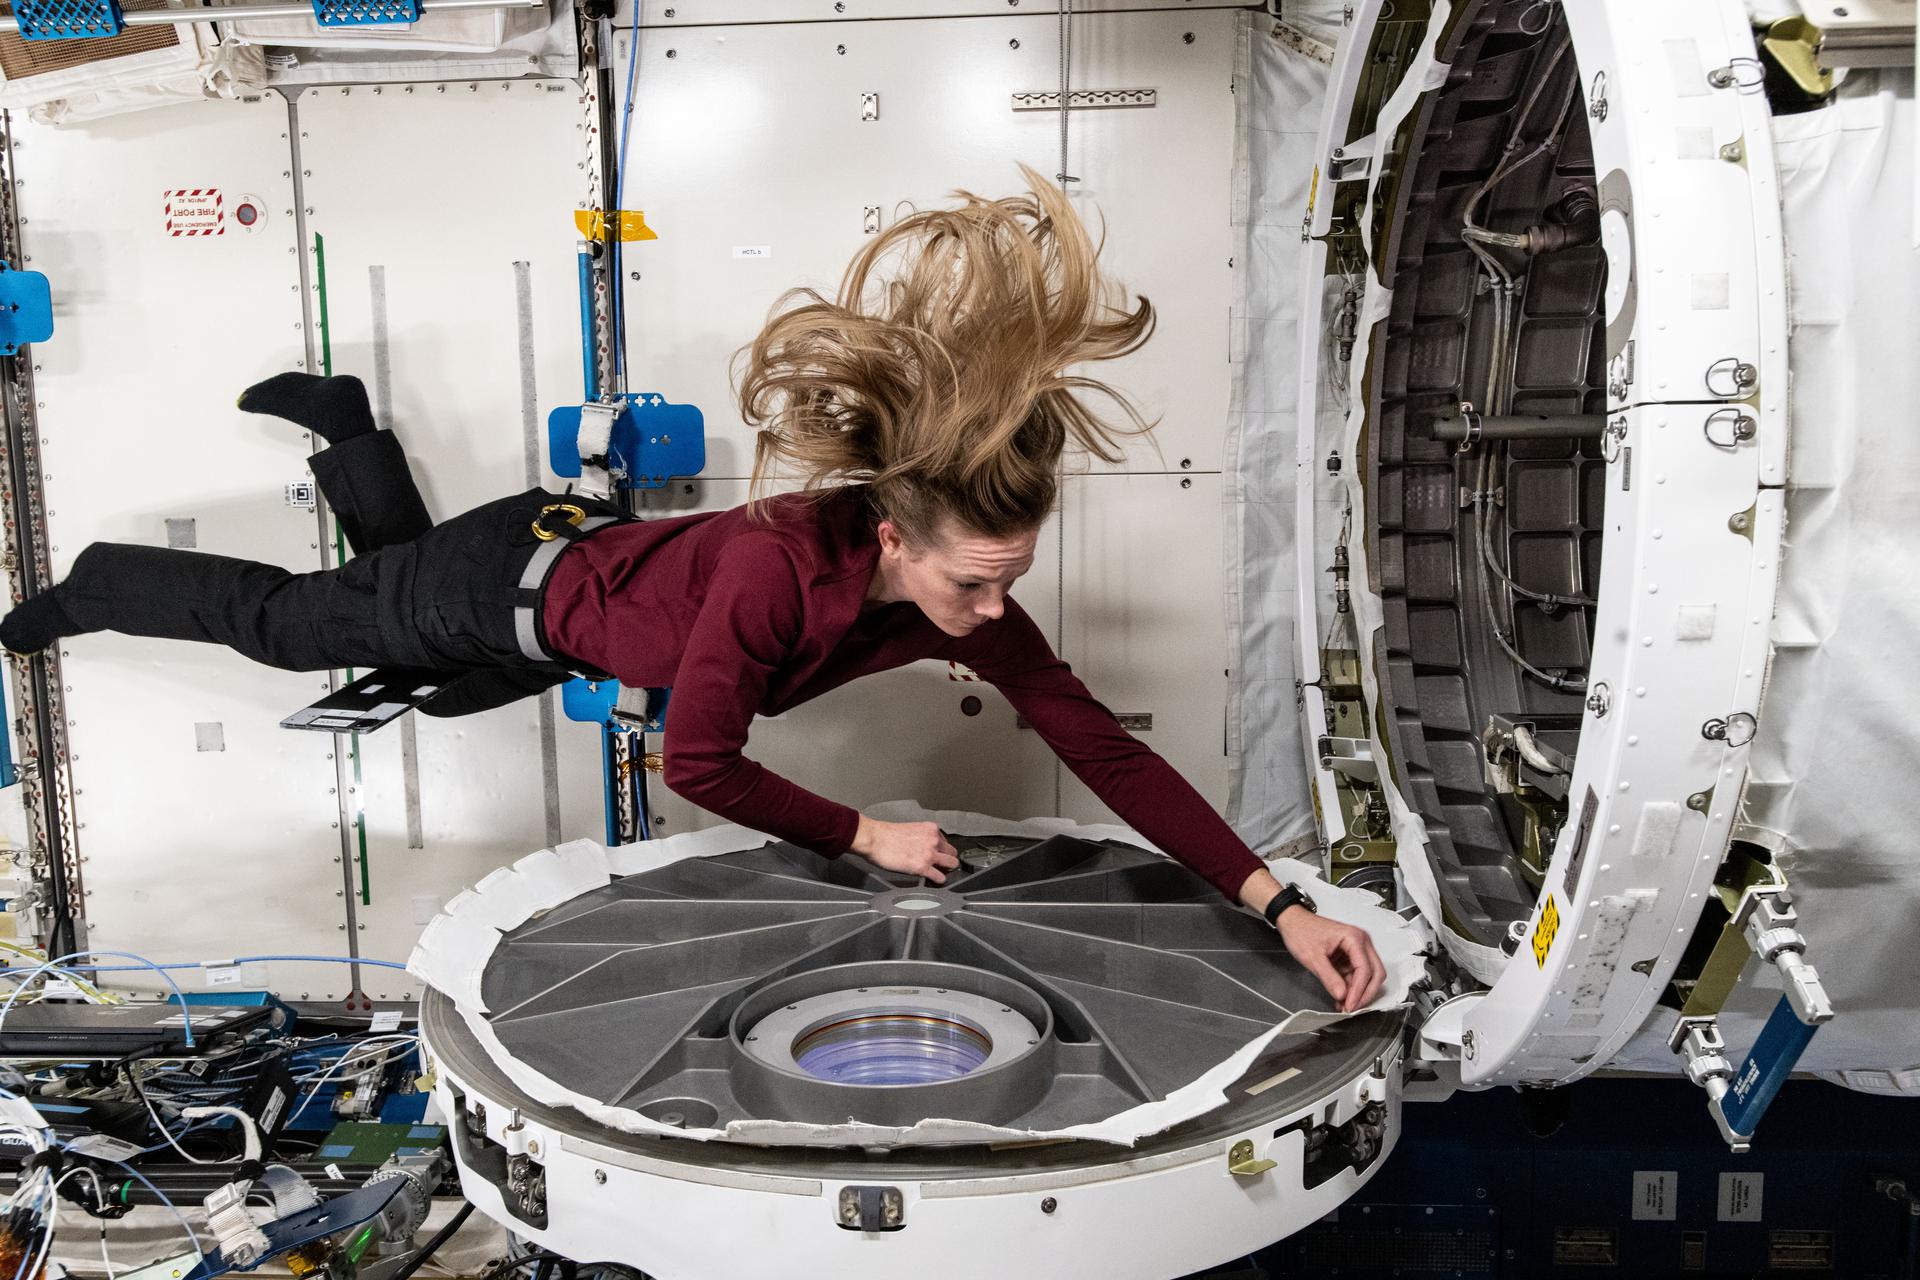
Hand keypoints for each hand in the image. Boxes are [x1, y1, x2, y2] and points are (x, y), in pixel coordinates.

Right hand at [850, 816, 961, 883]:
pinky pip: (940, 878)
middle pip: (952, 853)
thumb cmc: (886, 834)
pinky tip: (933, 881)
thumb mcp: (911, 829)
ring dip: (947, 870)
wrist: (875, 839)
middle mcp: (934, 840)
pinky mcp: (923, 868)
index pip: (945, 842)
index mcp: (930, 829)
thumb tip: (922, 847)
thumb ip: (921, 837)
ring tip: (939, 874)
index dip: (941, 850)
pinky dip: (938, 881)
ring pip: (952, 864)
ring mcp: (930, 854)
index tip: (937, 855)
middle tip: (941, 866)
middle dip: (948, 860)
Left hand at [1237, 869, 1385, 1012]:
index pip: (1365, 969)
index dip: (1359, 991)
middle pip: (1375, 973)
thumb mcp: (1313, 957)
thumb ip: (1329, 977)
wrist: (1292, 921)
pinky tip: (1341, 998)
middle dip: (1365, 993)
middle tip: (1351, 1008)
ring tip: (1344, 1005)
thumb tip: (1342, 995)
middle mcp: (1360, 942)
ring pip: (1368, 976)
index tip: (1350, 1005)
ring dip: (1358, 992)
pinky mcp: (1350, 956)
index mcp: (1354, 938)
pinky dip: (1351, 988)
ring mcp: (1356, 949)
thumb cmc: (1301, 931)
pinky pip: (1357, 976)